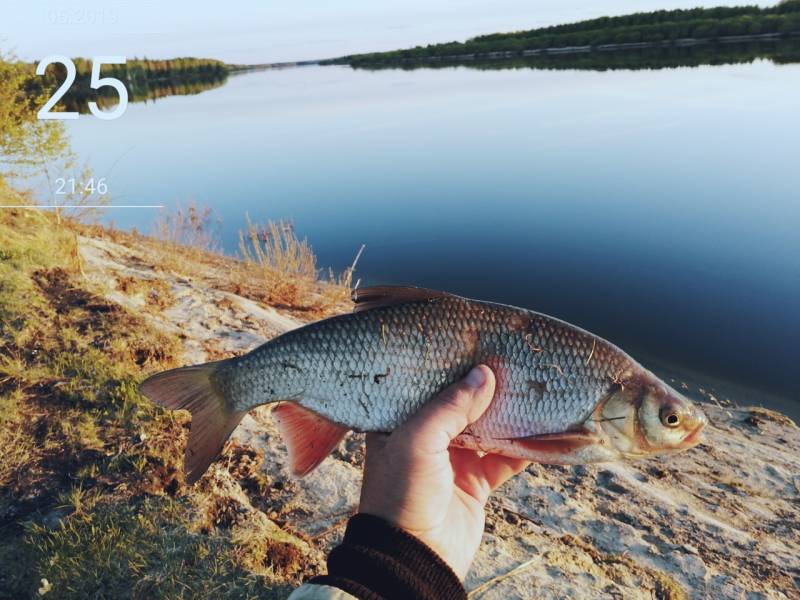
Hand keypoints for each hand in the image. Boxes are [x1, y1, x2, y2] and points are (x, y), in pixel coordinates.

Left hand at [358, 365, 529, 578]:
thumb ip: (450, 405)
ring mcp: (452, 459)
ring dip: (508, 412)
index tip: (474, 339)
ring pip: (486, 427)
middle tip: (510, 357)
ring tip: (531, 385)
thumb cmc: (402, 494)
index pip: (424, 383)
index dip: (447, 364)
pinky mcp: (476, 482)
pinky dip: (524, 447)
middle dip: (484, 385)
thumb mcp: (417, 440)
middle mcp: (425, 437)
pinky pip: (505, 458)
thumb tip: (484, 373)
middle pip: (460, 403)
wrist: (415, 558)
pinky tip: (543, 428)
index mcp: (398, 422)